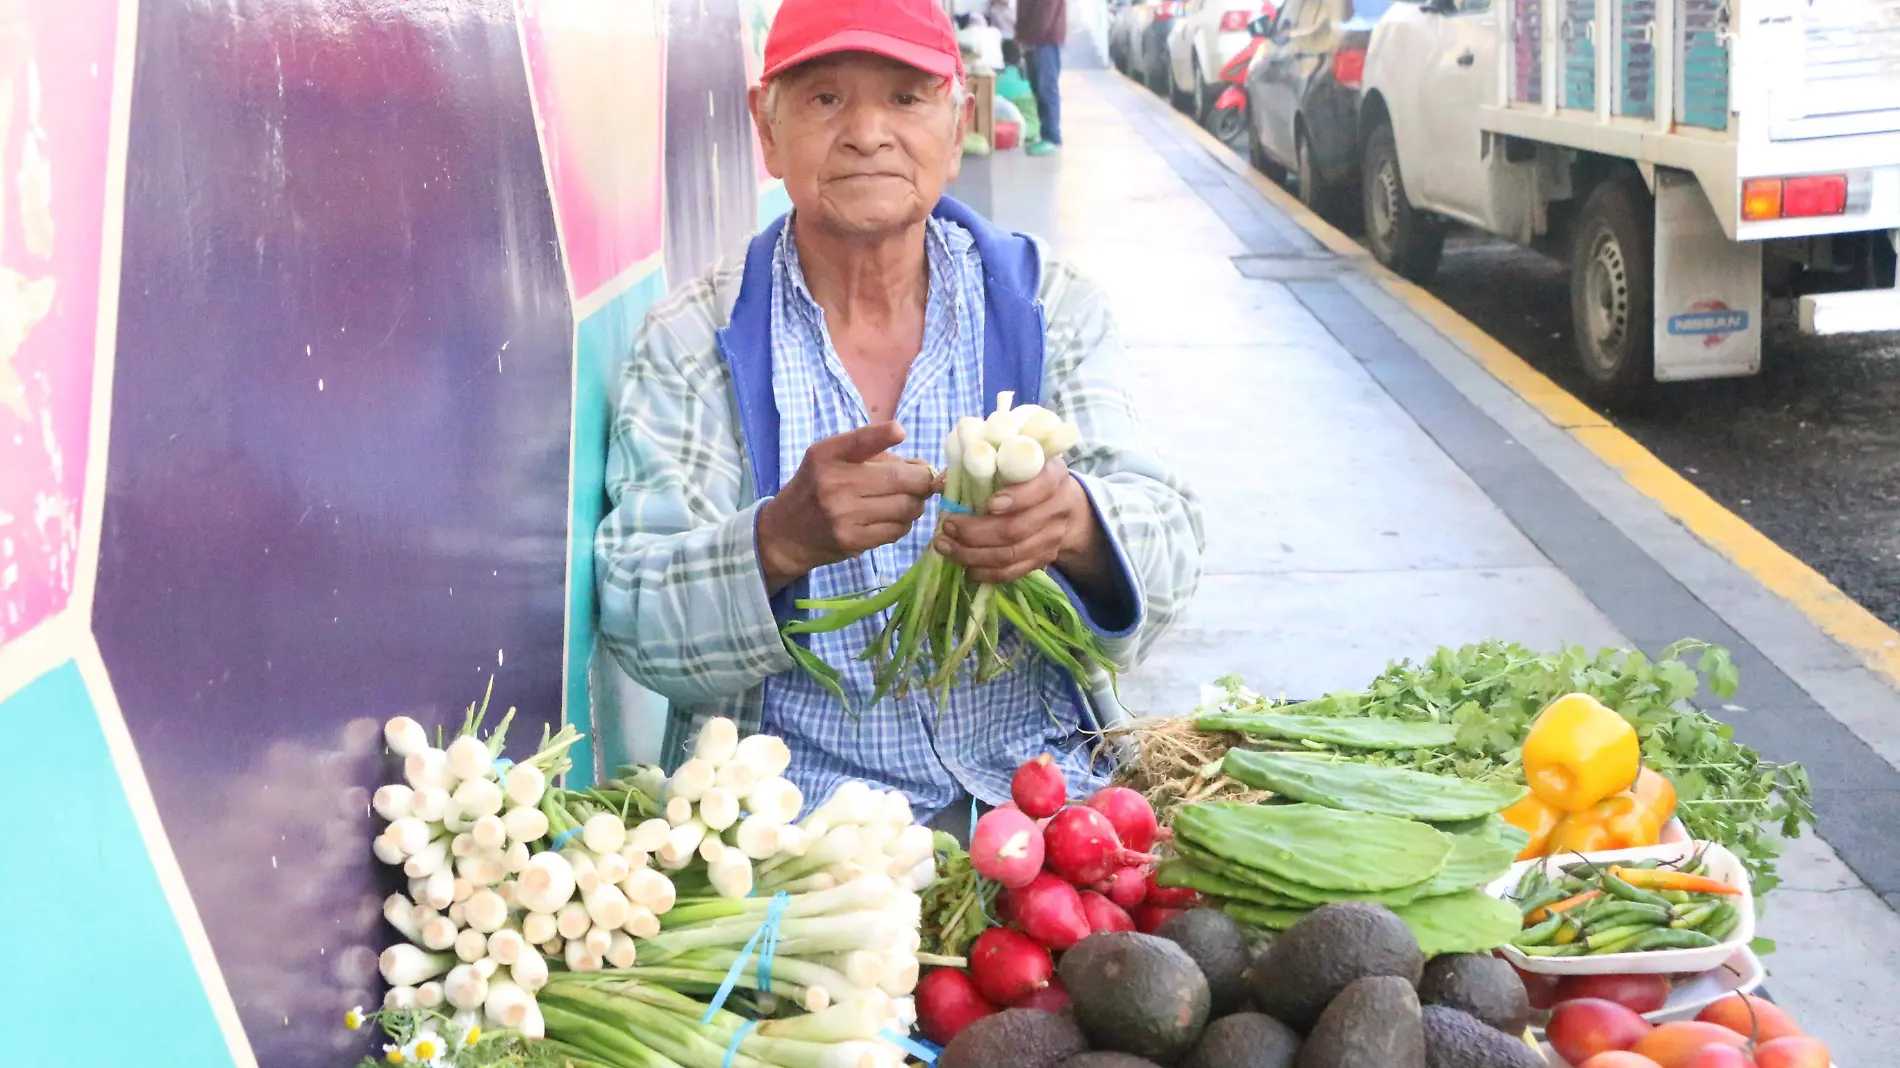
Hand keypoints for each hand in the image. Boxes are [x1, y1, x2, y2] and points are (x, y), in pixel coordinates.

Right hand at [757, 422, 935, 593]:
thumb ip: (874, 456)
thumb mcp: (830, 460)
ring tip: (907, 500)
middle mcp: (835, 483)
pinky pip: (897, 530)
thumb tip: (924, 467)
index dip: (884, 434)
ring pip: (906, 507)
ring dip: (916, 503)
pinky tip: (893, 518)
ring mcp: (844, 515)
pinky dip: (903, 523)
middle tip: (925, 481)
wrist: (784, 534)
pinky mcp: (853, 541)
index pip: (860, 440)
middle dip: (923, 479)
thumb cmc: (815, 488)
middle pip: (901, 479)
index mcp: (827, 455)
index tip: (900, 432)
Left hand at [934, 458, 1108, 586]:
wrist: (1060, 503)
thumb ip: (976, 467)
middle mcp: (1058, 507)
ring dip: (973, 554)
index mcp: (1052, 475)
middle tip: (948, 526)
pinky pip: (1014, 572)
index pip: (1041, 487)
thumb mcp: (1008, 462)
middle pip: (1017, 528)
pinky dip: (987, 572)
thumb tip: (940, 484)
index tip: (989, 504)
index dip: (1016, 498)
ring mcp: (1053, 537)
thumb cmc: (1024, 477)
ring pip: (1011, 554)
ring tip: (946, 547)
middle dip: (976, 532)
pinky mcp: (1044, 559)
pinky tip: (966, 566)